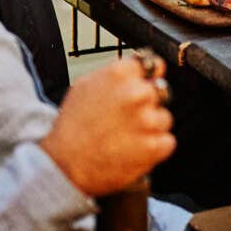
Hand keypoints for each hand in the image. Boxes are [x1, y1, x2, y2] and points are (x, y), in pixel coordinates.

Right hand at [39, 53, 172, 197]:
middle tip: (126, 120)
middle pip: (160, 92)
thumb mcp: (85, 85)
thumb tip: (139, 66)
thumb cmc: (71, 126)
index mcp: (120, 74)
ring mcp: (147, 120)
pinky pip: (167, 142)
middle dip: (148, 105)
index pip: (153, 65)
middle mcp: (137, 93)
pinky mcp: (154, 146)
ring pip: (164, 119)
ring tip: (125, 138)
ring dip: (151, 128)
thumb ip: (115, 73)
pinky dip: (155, 148)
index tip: (143, 88)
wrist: (63, 165)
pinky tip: (133, 151)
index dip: (147, 79)